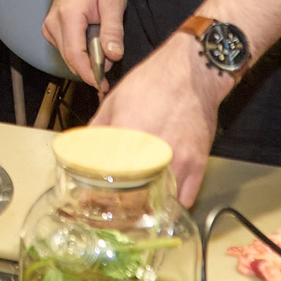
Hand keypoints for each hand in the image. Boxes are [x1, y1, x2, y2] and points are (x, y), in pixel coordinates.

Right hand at [44, 0, 126, 87]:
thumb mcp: (113, 2)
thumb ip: (113, 30)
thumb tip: (113, 56)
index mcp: (68, 16)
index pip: (74, 55)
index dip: (89, 73)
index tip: (102, 84)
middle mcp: (53, 23)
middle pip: (70, 59)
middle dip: (91, 67)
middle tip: (111, 60)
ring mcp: (49, 27)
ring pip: (68, 56)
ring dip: (87, 58)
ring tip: (103, 43)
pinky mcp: (50, 30)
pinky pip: (66, 49)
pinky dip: (80, 51)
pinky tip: (91, 40)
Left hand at [91, 37, 223, 206]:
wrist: (193, 72)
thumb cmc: (154, 81)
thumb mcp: (115, 99)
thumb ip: (98, 128)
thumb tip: (83, 149)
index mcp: (125, 134)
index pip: (105, 176)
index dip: (96, 192)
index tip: (92, 198)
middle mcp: (151, 151)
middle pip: (132, 196)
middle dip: (121, 206)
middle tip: (116, 206)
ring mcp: (176, 160)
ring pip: (159, 202)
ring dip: (148, 208)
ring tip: (139, 206)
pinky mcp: (197, 164)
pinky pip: (184, 198)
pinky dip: (173, 203)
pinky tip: (164, 199)